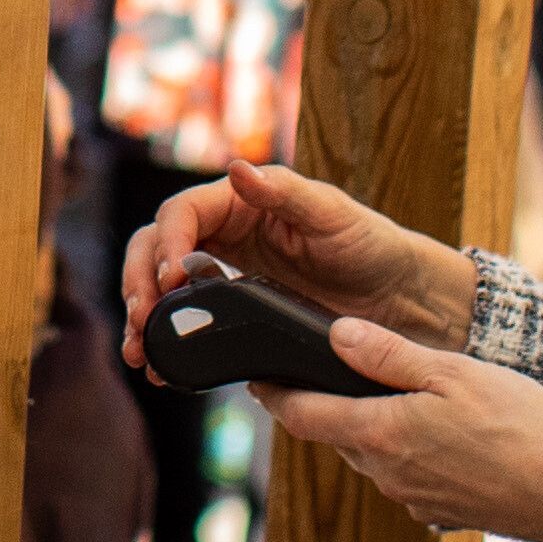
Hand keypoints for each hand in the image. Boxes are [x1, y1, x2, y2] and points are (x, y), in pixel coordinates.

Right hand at [120, 160, 476, 354]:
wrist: (402, 301)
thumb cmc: (372, 244)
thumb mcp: (334, 215)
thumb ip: (285, 194)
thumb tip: (238, 169)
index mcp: (240, 202)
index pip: (180, 214)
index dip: (165, 245)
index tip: (170, 280)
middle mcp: (225, 236)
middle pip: (156, 249)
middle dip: (140, 281)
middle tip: (143, 318)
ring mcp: (227, 277)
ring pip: (163, 289)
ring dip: (144, 317)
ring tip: (140, 351)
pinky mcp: (236, 315)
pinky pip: (192, 325)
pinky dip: (171, 345)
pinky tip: (163, 371)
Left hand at [252, 328, 542, 541]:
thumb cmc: (514, 426)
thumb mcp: (451, 373)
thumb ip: (389, 355)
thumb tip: (335, 335)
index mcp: (378, 433)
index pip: (303, 415)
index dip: (275, 395)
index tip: (257, 380)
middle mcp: (384, 472)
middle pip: (335, 435)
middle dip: (325, 407)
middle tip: (321, 375)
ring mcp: (410, 497)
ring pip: (369, 456)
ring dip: (368, 429)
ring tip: (383, 399)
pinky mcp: (436, 511)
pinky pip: (403, 476)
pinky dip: (403, 453)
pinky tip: (433, 436)